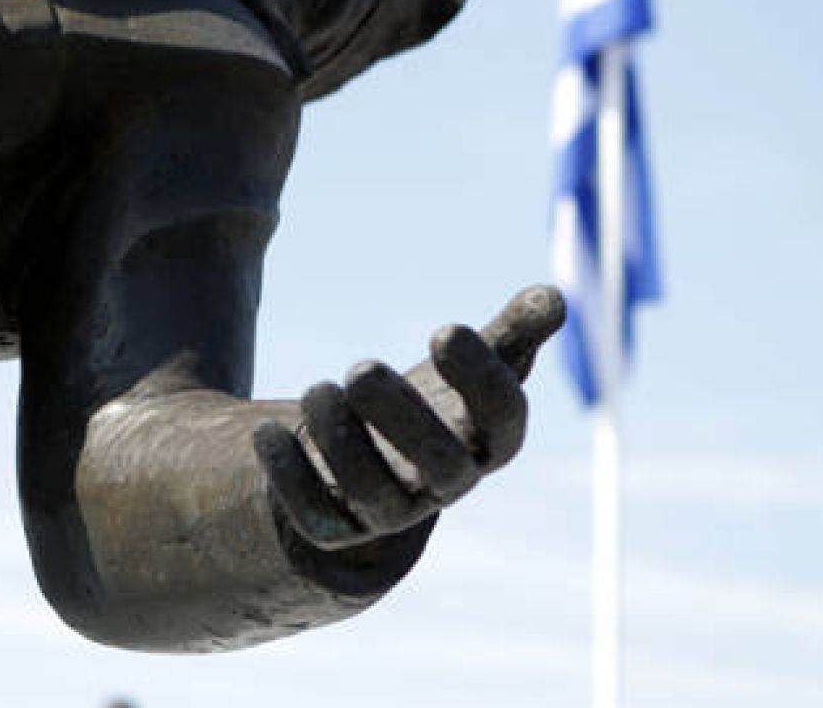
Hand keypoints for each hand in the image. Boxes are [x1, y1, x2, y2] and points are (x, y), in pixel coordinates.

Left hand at [253, 285, 565, 549]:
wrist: (376, 462)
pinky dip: (289, 477)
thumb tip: (556, 296)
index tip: (444, 328)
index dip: (483, 381)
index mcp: (484, 444)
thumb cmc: (432, 403)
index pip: (504, 425)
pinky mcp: (337, 526)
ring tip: (318, 388)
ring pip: (372, 496)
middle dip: (402, 420)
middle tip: (361, 368)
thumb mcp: (470, 365)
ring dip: (342, 443)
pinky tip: (266, 430)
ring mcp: (390, 512)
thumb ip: (514, 333)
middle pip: (441, 469)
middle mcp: (443, 484)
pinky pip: (315, 517)